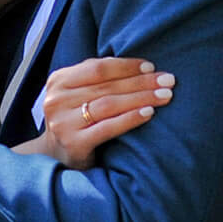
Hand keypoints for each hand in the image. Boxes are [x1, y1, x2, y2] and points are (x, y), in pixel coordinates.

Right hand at [32, 57, 174, 169]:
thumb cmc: (75, 118)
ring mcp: (64, 122)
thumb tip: (142, 68)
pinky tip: (149, 113)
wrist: (54, 155)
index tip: (151, 67)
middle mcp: (57, 100)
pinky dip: (130, 118)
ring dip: (141, 98)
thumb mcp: (76, 93)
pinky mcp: (74, 143)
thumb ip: (96, 78)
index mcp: (59, 81)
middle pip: (107, 85)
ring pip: (109, 104)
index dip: (127, 66)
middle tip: (168, 80)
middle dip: (141, 81)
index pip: (98, 67)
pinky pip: (108, 128)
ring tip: (165, 96)